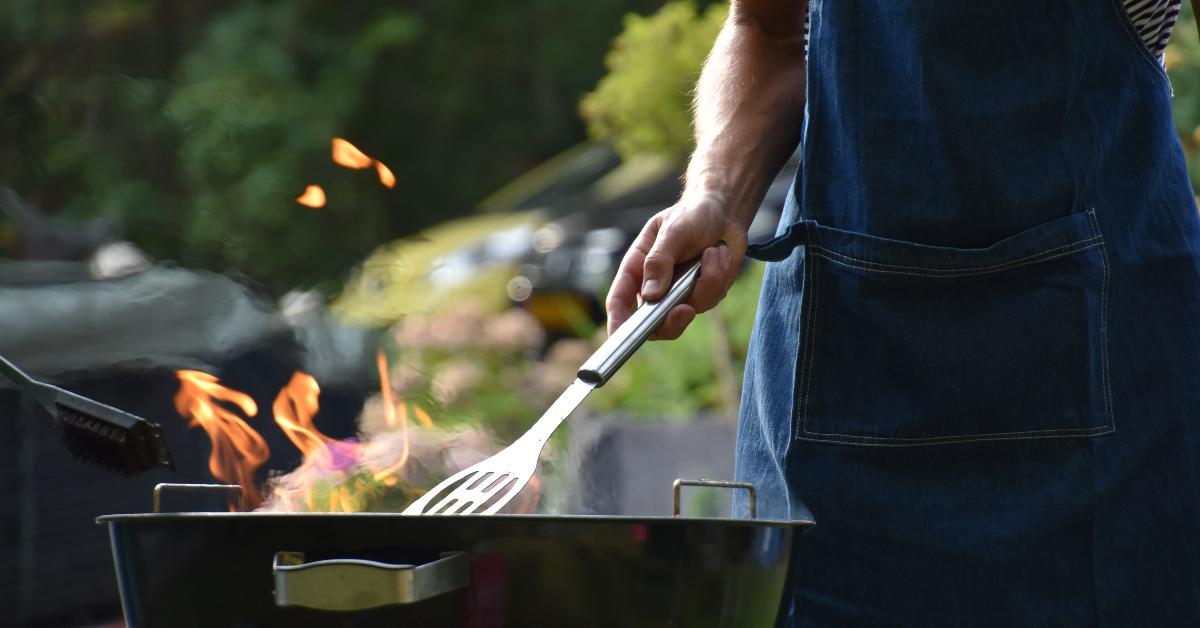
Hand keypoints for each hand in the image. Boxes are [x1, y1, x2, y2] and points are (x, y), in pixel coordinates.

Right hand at [605, 192, 748, 339]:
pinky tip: (720, 254)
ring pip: (688, 310)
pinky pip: (711, 299)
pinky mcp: (703, 294)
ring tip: (713, 251)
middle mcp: (655, 286)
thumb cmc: (691, 215)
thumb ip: (660, 260)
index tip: (618, 338)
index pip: (620, 300)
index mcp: (637, 268)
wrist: (725, 213)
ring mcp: (679, 294)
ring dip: (707, 281)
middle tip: (685, 310)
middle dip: (671, 321)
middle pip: (653, 322)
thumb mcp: (673, 230)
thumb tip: (651, 295)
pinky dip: (720, 276)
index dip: (617, 322)